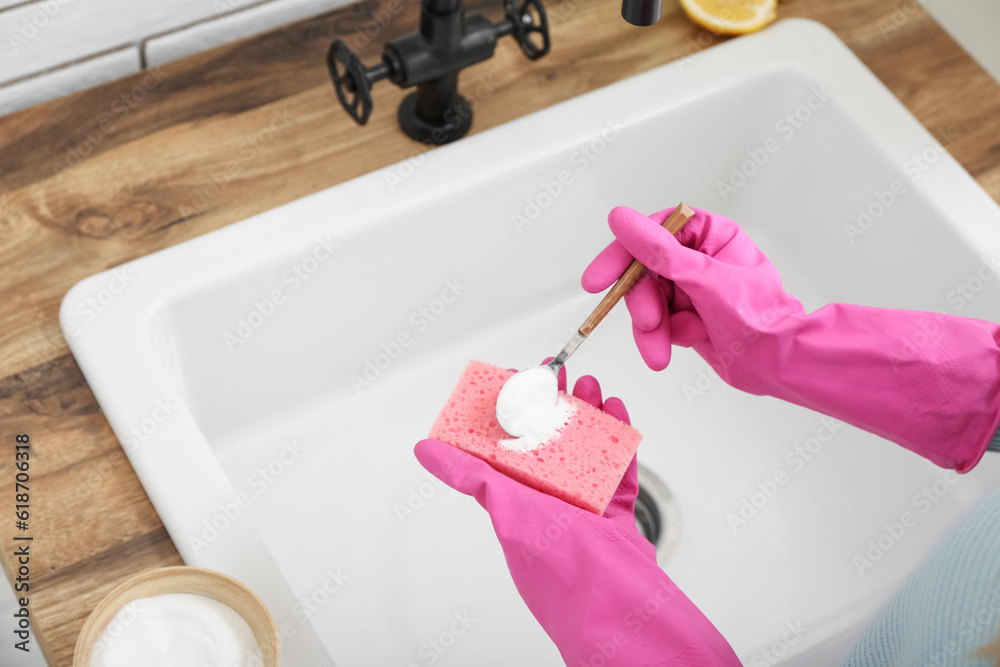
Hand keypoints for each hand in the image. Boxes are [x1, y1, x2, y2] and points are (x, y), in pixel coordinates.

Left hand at [415, 370, 739, 664]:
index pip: (507, 445)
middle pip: (550, 441)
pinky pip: (619, 471)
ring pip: (587, 449)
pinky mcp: (615, 515)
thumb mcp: (507, 508)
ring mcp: (585, 508)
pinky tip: (618, 414)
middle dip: (555, 404)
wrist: (614, 604)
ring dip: (589, 414)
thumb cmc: (559, 567)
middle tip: (560, 374)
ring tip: (590, 385)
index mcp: (518, 501)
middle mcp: (549, 503)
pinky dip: (620, 441)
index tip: (518, 377)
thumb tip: (425, 451)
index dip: (510, 409)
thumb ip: (469, 475)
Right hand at [583, 205, 999, 471]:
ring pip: (647, 301)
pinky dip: (661, 339)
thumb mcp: (704, 280)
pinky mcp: (686, 315)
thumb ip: (659, 251)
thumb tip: (622, 220)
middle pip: (644, 271)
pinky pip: (656, 323)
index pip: (653, 232)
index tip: (599, 278)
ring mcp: (691, 287)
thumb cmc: (760, 320)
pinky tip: (685, 345)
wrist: (780, 365)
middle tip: (649, 324)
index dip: (623, 254)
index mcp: (709, 235)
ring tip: (660, 351)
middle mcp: (698, 257)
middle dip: (642, 303)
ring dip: (650, 328)